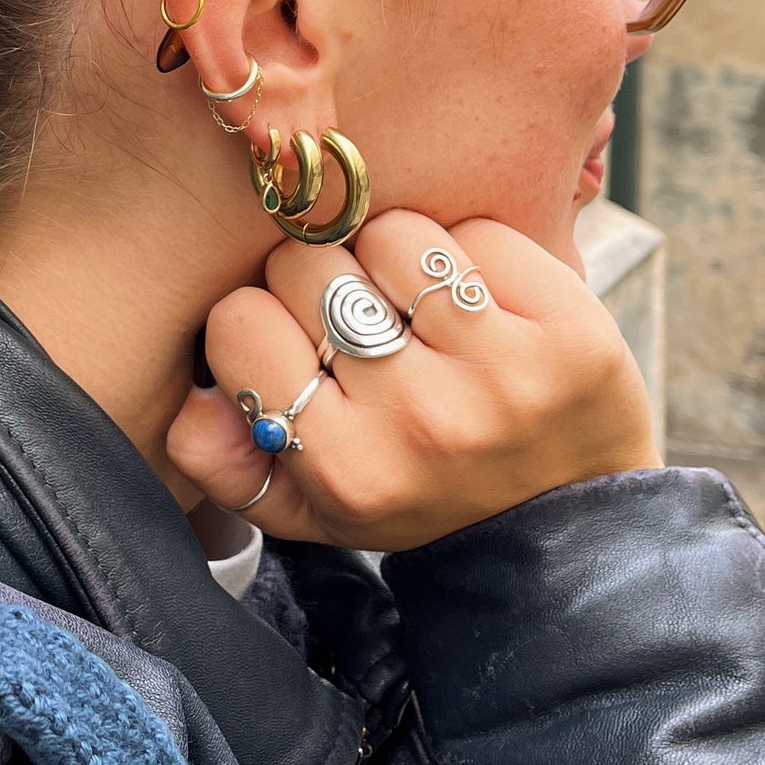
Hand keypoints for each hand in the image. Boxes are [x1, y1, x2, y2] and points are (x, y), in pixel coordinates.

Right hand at [167, 208, 661, 551]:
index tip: (290, 343)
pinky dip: (468, 253)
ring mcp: (504, 374)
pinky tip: (478, 305)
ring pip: (393, 234)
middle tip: (355, 321)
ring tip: (415, 308)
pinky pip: (477, 232)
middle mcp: (423, 422)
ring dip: (394, 259)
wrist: (569, 532)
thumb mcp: (309, 511)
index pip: (240, 321)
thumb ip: (226, 462)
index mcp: (347, 468)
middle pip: (310, 266)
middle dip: (322, 281)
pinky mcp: (571, 331)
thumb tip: (194, 402)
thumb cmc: (416, 500)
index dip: (257, 319)